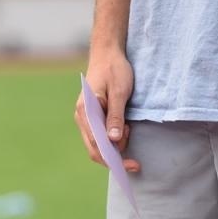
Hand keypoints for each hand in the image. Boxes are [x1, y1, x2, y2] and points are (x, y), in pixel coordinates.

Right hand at [74, 47, 138, 172]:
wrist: (107, 53)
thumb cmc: (114, 69)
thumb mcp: (119, 92)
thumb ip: (115, 116)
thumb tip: (114, 140)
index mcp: (85, 112)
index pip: (97, 146)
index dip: (114, 159)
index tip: (131, 165)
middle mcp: (82, 117)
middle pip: (95, 149)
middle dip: (116, 155)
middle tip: (135, 155)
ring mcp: (86, 118)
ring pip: (99, 143)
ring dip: (116, 144)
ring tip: (128, 126)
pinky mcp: (92, 116)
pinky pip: (101, 135)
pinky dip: (114, 138)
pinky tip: (124, 128)